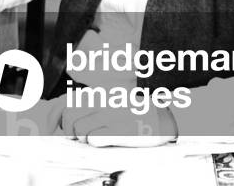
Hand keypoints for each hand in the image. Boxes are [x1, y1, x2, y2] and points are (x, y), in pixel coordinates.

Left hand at [59, 103, 176, 146]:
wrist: (166, 115)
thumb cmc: (138, 109)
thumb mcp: (115, 97)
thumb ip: (96, 102)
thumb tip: (75, 118)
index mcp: (101, 91)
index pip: (69, 105)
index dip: (67, 121)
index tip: (73, 130)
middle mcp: (103, 100)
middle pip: (70, 117)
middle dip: (71, 131)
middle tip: (81, 138)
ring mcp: (111, 114)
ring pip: (80, 129)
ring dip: (83, 138)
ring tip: (95, 140)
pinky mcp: (120, 130)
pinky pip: (94, 139)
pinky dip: (95, 143)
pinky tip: (104, 142)